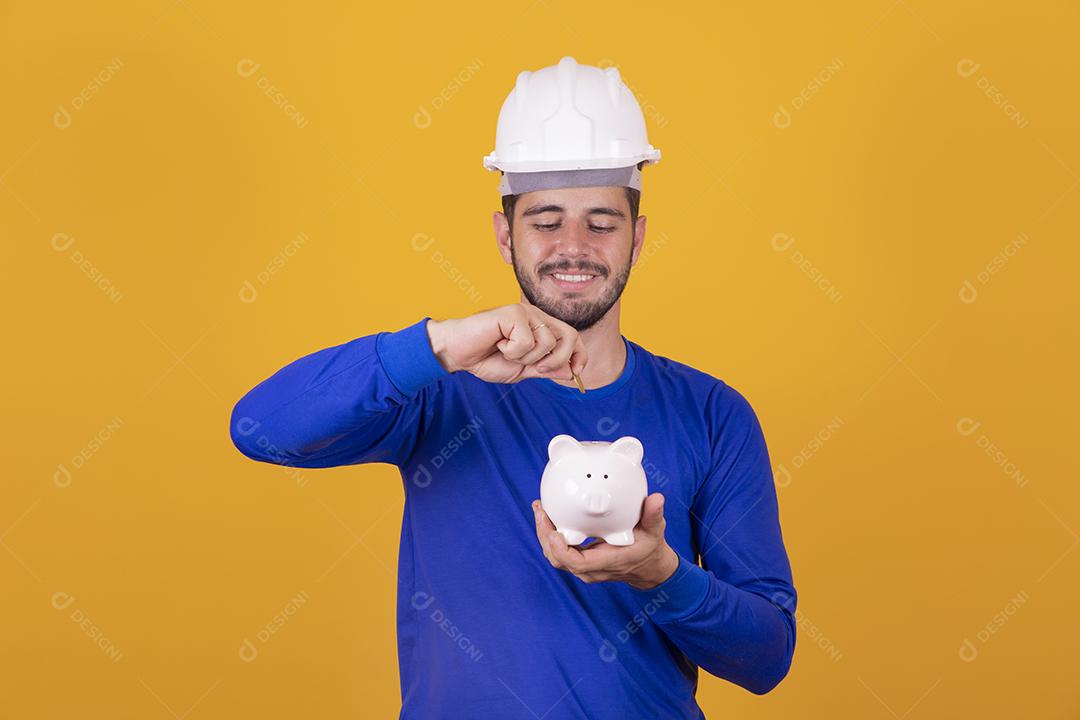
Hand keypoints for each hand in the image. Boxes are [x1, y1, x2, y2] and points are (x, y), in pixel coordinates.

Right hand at [426, 303, 586, 383]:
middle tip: (537, 368)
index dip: (579, 355)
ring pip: (547, 342)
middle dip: (557, 360)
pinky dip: (513, 351)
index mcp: (542, 327)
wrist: (459, 353)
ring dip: (527, 357)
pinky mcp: (512, 312)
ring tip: (508, 352)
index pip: (573, 337)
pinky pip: (526, 340)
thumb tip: (572, 372)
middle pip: (569, 336)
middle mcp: (537, 316)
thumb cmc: (487, 358)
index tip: (576, 373)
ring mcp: (525, 312)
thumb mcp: (523, 370)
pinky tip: (499, 344)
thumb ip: (547, 369)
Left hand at [532, 493, 679, 589]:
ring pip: (556, 557)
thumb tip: (656, 498)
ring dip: (544, 534)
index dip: (561, 550)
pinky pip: (559, 552)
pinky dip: (550, 535)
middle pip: (559, 559)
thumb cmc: (649, 548)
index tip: (554, 531)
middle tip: (541, 511)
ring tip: (540, 510)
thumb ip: (654, 515)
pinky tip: (548, 516)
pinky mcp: (581, 561)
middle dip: (545, 536)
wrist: (648, 567)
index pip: (577, 563)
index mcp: (608, 561)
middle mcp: (592, 568)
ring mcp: (585, 567)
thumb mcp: (655, 530)